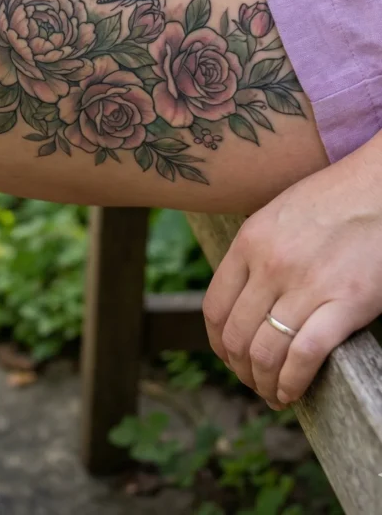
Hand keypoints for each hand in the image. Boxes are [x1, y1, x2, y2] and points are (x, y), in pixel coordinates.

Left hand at [202, 131, 381, 407]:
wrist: (378, 188)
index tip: (230, 357)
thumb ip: (256, 252)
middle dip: (241, 370)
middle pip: (237, 336)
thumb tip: (242, 296)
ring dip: (265, 383)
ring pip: (266, 352)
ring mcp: (307, 285)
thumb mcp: (277, 215)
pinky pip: (305, 355)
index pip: (215, 308)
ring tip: (273, 393)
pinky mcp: (345, 302)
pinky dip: (293, 382)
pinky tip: (293, 391)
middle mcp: (271, 265)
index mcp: (249, 242)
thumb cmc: (332, 199)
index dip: (218, 343)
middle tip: (254, 382)